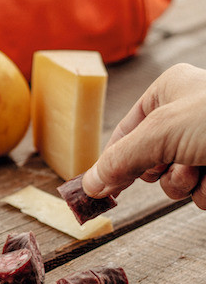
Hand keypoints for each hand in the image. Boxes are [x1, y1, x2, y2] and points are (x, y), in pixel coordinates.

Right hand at [81, 63, 205, 206]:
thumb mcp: (160, 133)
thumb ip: (119, 160)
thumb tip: (90, 185)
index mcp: (168, 92)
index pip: (125, 133)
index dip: (112, 161)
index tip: (98, 190)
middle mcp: (188, 116)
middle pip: (148, 160)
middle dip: (160, 171)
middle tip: (174, 163)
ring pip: (175, 180)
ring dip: (185, 183)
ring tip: (203, 168)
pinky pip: (201, 191)